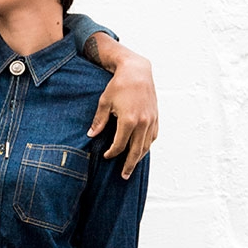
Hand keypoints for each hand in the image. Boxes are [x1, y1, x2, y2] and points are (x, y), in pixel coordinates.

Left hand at [87, 50, 157, 178]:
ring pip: (146, 145)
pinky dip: (147, 145)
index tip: (106, 156)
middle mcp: (142, 123)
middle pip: (136, 151)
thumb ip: (99, 121)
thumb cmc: (119, 85)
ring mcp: (151, 120)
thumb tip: (91, 135)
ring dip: (139, 157)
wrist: (137, 71)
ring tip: (132, 166)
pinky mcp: (156, 117)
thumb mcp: (104, 102)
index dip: (112, 153)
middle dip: (129, 165)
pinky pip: (153, 136)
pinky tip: (141, 150)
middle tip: (124, 176)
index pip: (120, 145)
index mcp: (128, 121)